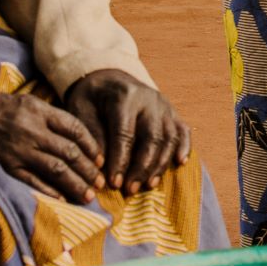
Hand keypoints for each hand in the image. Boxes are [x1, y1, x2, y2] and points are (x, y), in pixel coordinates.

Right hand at [0, 89, 104, 204]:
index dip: (91, 146)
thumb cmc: (12, 111)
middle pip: (68, 152)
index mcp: (41, 112)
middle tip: (100, 183)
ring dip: (74, 184)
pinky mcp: (9, 165)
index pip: (74, 129)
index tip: (101, 160)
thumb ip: (58, 120)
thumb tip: (86, 144)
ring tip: (88, 196)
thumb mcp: (35, 104)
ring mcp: (20, 149)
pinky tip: (64, 199)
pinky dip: (50, 191)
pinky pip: (33, 180)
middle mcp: (32, 130)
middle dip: (87, 170)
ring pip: (55, 169)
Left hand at [61, 69, 192, 196]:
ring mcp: (164, 105)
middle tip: (130, 189)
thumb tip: (101, 168)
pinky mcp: (172, 111)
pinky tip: (180, 163)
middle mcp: (149, 99)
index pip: (125, 133)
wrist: (108, 76)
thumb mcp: (81, 111)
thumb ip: (92, 136)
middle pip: (152, 137)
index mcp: (124, 96)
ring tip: (148, 185)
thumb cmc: (92, 97)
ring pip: (169, 137)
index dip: (120, 161)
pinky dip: (184, 147)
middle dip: (142, 167)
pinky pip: (183, 130)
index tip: (113, 183)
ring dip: (160, 164)